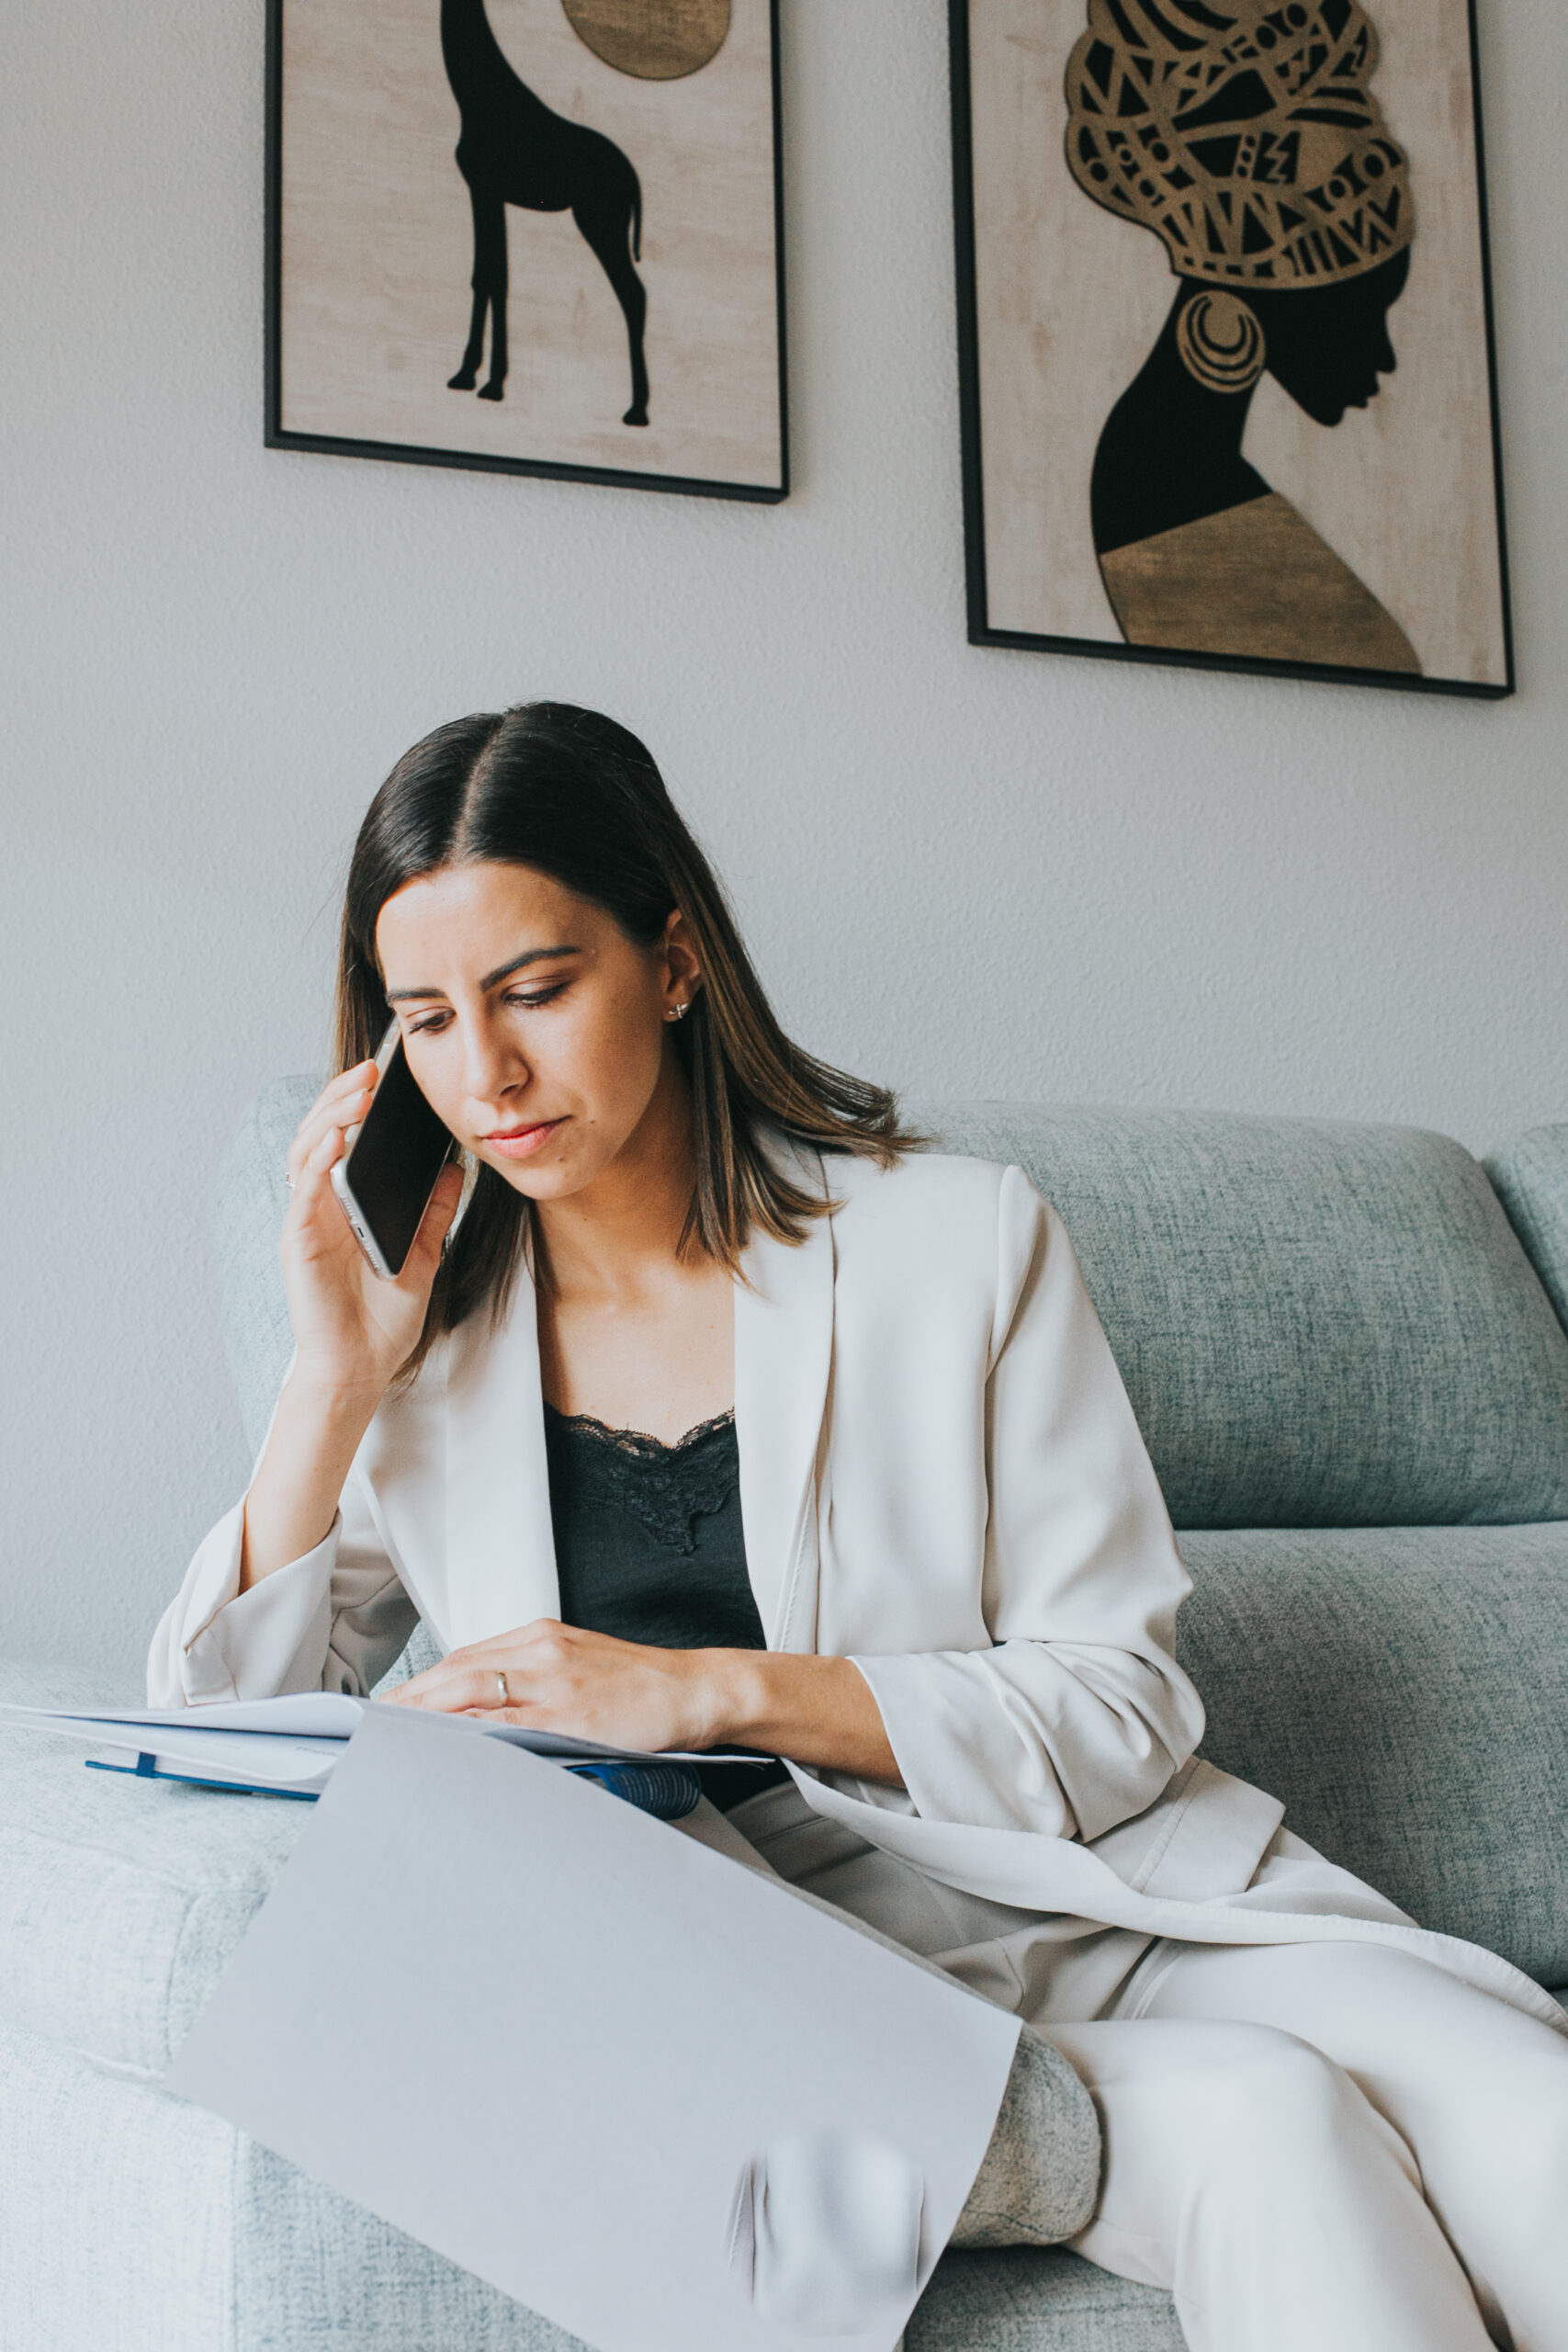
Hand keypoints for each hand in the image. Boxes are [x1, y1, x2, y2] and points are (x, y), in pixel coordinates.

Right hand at [281, 1062, 463, 1399]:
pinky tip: (339, 1139)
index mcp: (346, 1204)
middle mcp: (320, 1205)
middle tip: (371, 1069)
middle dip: (342, 1096)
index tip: (385, 1076)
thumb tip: (454, 1166)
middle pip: (320, 1134)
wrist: (363, 1367)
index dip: (357, 1105)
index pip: (345, 1140)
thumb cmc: (383, 1317)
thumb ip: (434, 1210)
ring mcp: (306, 1221)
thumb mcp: (423, 1253)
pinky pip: (304, 1191)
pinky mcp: (298, 1241)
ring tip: (358, 1091)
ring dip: (331, 1117)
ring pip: (306, 1152)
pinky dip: (319, 1160)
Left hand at [385, 1622, 903, 1782]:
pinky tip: (442, 1754)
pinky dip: (465, 1738)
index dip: (420, 1686)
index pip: (462, 1661)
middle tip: (368, 1731)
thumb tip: (483, 1715)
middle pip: (453, 1674)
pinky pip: (503, 1726)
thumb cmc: (640, 1687)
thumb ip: (532, 1682)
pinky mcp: (567, 1713)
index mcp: (539, 1637)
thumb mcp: (580, 1666)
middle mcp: (538, 1650)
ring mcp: (551, 1681)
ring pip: (468, 1695)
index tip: (388, 1710)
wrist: (694, 1691)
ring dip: (423, 1720)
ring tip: (389, 1746)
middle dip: (406, 1703)